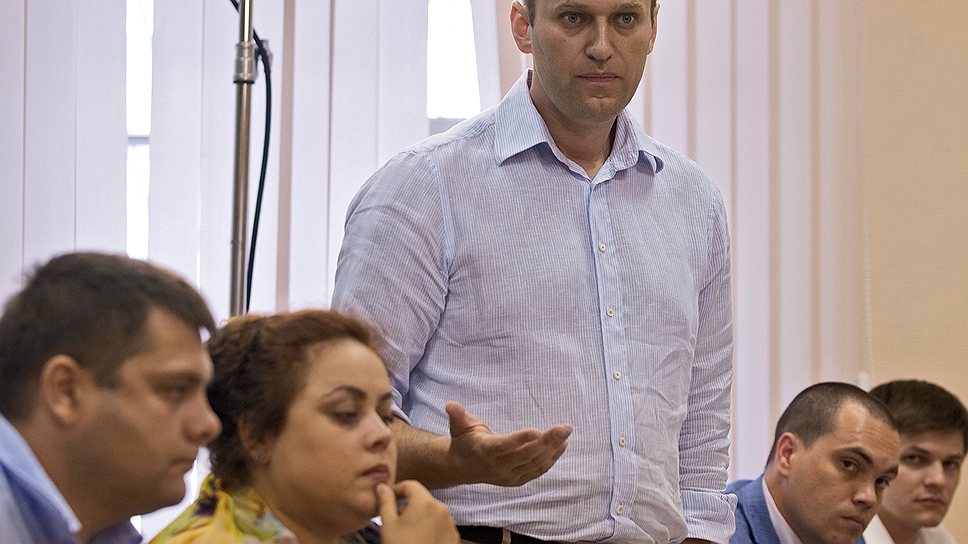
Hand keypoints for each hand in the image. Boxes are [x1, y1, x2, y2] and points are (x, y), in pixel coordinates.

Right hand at [378, 481, 458, 543]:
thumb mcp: (388, 524)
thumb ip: (385, 502)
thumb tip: (382, 487)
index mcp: (425, 502)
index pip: (411, 485)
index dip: (397, 489)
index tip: (388, 498)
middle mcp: (442, 509)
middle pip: (422, 499)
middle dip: (408, 505)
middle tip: (394, 519)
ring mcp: (450, 524)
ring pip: (432, 513)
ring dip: (419, 517)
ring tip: (406, 533)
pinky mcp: (453, 537)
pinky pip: (440, 526)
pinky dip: (429, 528)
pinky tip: (419, 540)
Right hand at [445, 401, 570, 486]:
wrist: (461, 468)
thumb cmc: (463, 441)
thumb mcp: (458, 426)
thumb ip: (457, 416)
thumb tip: (450, 405)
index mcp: (485, 451)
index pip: (505, 446)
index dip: (520, 439)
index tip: (537, 430)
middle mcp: (498, 466)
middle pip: (526, 455)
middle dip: (547, 441)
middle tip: (564, 428)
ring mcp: (508, 476)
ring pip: (534, 464)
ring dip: (553, 449)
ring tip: (566, 433)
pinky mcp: (516, 479)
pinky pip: (537, 470)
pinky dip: (551, 459)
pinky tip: (563, 446)